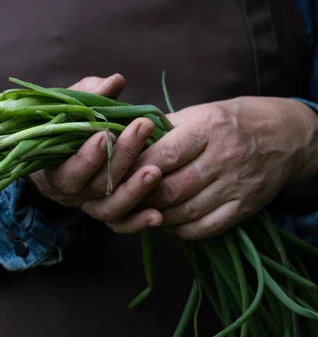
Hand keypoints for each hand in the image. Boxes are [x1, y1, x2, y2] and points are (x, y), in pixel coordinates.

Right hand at [28, 74, 162, 223]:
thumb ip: (90, 94)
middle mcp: (71, 193)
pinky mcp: (108, 214)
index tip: (106, 133)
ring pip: (111, 208)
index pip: (69, 168)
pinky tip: (158, 216)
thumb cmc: (65, 125)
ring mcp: (90, 206)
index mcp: (54, 168)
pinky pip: (122, 224)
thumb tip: (116, 81)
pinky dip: (138, 222)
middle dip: (121, 157)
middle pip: (97, 184)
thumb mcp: (71, 106)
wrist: (60, 151)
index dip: (87, 155)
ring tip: (155, 171)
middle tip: (142, 128)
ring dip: (133, 191)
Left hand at [113, 96, 317, 239]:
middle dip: (141, 197)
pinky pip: (205, 228)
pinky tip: (166, 223)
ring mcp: (235, 186)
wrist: (284, 136)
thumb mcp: (198, 114)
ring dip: (155, 216)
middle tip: (122, 198)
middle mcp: (222, 158)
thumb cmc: (229, 122)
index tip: (116, 173)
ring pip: (184, 212)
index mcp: (207, 129)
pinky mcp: (244, 207)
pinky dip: (179, 230)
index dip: (136, 168)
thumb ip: (161, 129)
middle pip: (171, 189)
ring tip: (139, 211)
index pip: (165, 155)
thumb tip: (122, 143)